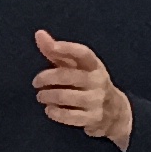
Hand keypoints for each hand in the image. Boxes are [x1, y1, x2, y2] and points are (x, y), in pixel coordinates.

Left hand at [31, 30, 131, 149]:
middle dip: (47, 78)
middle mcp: (98, 81)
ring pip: (66, 96)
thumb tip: (39, 34)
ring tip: (41, 96)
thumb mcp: (76, 66)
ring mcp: (97, 100)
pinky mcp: (93, 117)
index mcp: (94, 65)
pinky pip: (70, 116)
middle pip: (69, 76)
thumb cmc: (87, 82)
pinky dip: (55, 113)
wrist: (114, 110)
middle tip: (36, 82)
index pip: (83, 53)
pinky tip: (49, 109)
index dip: (67, 48)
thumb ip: (56, 51)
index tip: (52, 47)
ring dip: (48, 96)